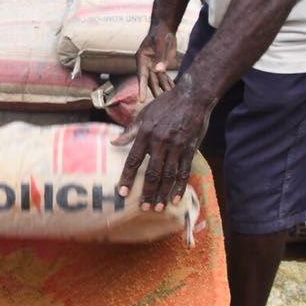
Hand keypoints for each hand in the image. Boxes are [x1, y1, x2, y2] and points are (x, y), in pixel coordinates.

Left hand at [116, 87, 208, 211]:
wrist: (192, 98)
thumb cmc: (165, 105)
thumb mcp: (144, 114)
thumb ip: (130, 131)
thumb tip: (113, 142)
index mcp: (145, 134)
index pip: (133, 160)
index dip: (127, 177)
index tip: (122, 192)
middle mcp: (160, 142)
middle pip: (152, 172)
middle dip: (147, 192)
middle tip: (142, 207)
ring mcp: (176, 147)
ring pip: (168, 176)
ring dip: (162, 193)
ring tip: (157, 207)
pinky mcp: (190, 150)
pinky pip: (184, 172)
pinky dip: (180, 187)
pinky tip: (176, 199)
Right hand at [135, 23, 177, 102]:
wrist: (165, 28)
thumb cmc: (160, 33)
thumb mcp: (160, 43)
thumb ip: (160, 57)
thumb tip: (159, 71)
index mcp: (142, 59)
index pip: (141, 76)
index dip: (141, 88)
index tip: (141, 100)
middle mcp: (146, 64)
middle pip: (150, 81)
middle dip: (154, 92)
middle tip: (157, 106)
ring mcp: (153, 66)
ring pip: (158, 81)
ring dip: (162, 90)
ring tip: (167, 102)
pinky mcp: (161, 66)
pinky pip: (164, 78)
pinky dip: (168, 84)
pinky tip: (172, 92)